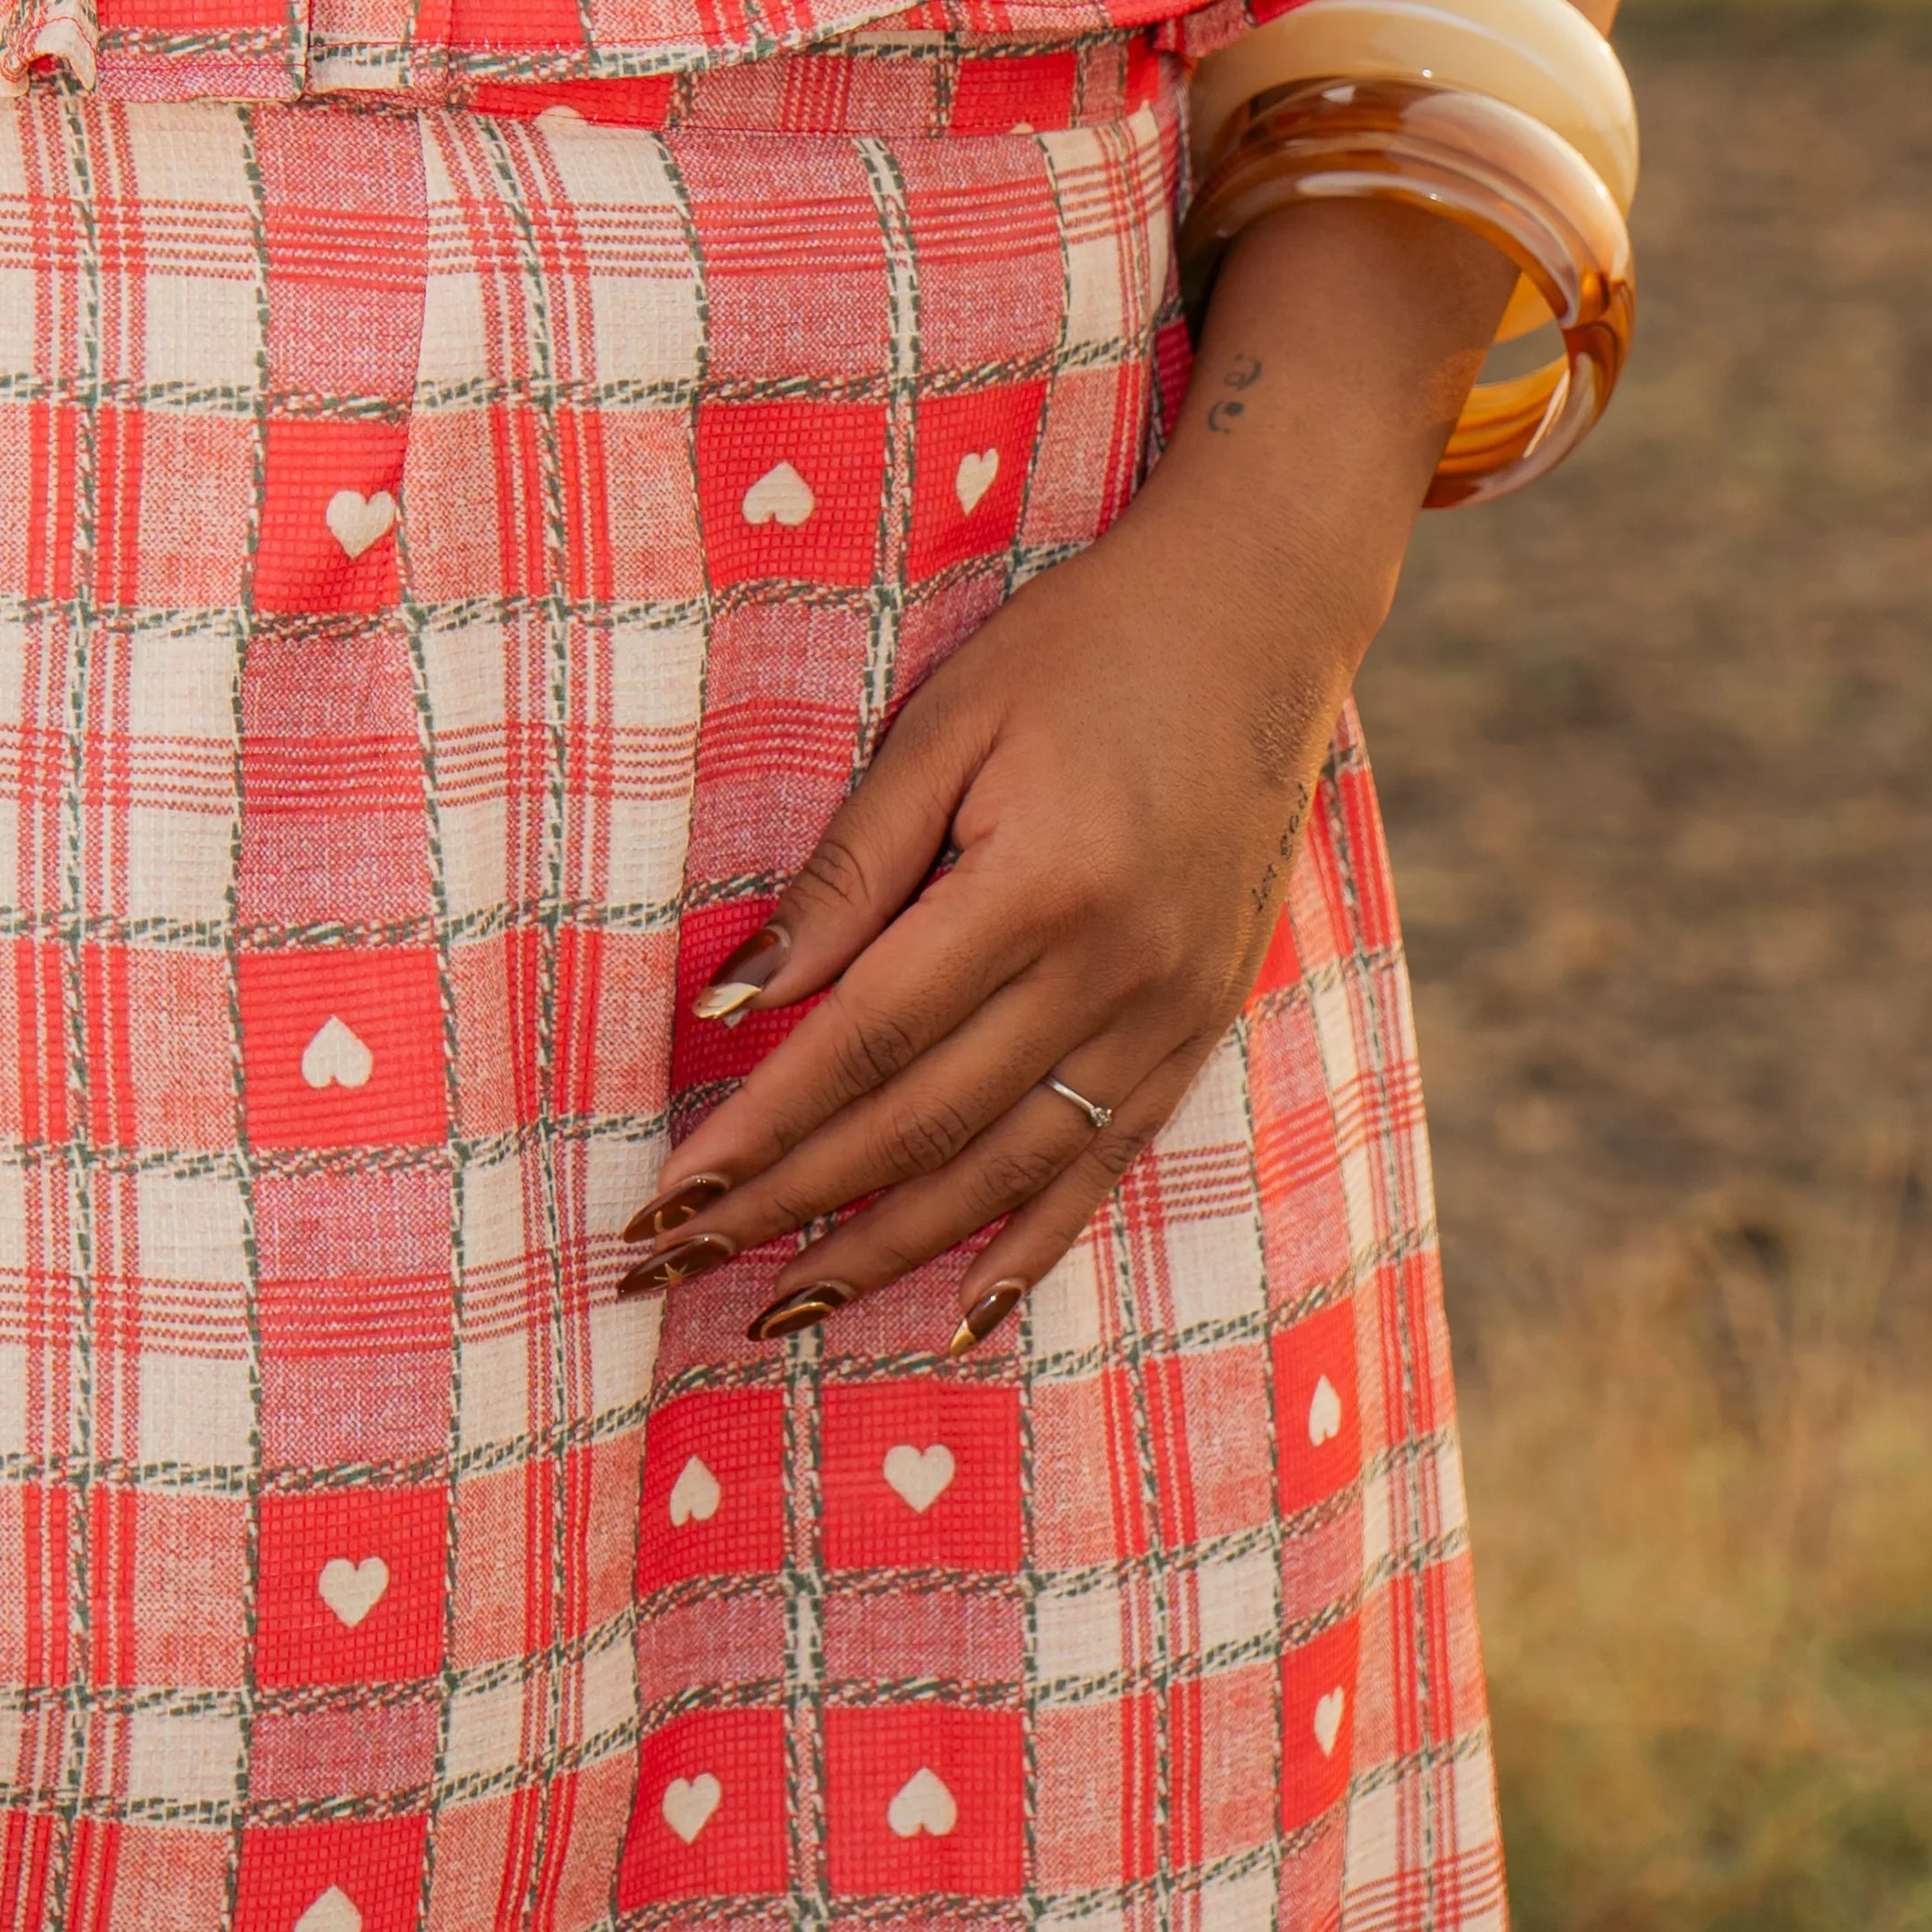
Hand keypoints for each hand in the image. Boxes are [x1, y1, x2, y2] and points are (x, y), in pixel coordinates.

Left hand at [618, 200, 1499, 1348]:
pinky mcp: (1201, 1026)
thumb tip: (739, 997)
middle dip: (790, 1207)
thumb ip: (849, 867)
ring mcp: (1170, 1011)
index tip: (669, 1192)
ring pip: (1004, 1171)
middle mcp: (1113, 971)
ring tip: (781, 1308)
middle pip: (922, 1126)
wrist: (1262, 616)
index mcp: (1038, 884)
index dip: (763, 1127)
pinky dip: (1025, 1250)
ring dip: (885, 1251)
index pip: (866, 1039)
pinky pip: (1102, 1168)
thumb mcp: (946, 722)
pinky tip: (955, 1315)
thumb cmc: (1081, 648)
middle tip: (676, 1264)